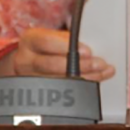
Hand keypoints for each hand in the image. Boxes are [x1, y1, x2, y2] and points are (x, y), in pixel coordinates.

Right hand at [0, 28, 115, 81]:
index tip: (87, 51)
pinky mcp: (37, 93)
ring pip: (58, 82)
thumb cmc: (46, 46)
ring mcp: (30, 79)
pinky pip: (62, 92)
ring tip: (102, 72)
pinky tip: (95, 80)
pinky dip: (83, 86)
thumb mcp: (52, 36)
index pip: (46, 42)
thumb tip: (91, 45)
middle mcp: (26, 60)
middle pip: (52, 65)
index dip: (67, 47)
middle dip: (79, 66)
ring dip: (85, 78)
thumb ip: (67, 39)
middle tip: (99, 64)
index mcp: (30, 40)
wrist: (29, 61)